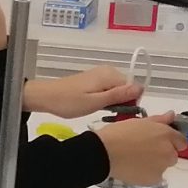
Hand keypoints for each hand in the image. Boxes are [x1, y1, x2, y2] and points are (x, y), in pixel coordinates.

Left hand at [23, 68, 142, 118]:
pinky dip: (105, 100)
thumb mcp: (96, 102)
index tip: (121, 116)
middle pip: (126, 88)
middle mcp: (107, 71)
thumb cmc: (69, 102)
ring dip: (113, 103)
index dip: (130, 103)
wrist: (46, 97)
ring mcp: (100, 75)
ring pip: (117, 90)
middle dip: (122, 103)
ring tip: (101, 112)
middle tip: (109, 116)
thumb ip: (118, 95)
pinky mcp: (93, 80)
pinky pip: (107, 89)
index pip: (133, 88)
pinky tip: (96, 107)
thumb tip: (141, 88)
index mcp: (110, 75)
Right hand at [94, 114, 187, 185]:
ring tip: (136, 159)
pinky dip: (147, 174)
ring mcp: (162, 167)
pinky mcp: (153, 179)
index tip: (160, 142)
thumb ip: (159, 120)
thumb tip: (171, 115)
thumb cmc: (118, 135)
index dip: (171, 142)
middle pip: (173, 155)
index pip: (182, 141)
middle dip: (162, 153)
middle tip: (144, 150)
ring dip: (155, 164)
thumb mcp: (139, 121)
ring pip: (163, 166)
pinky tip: (134, 168)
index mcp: (166, 134)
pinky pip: (155, 177)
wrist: (103, 153)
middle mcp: (168, 151)